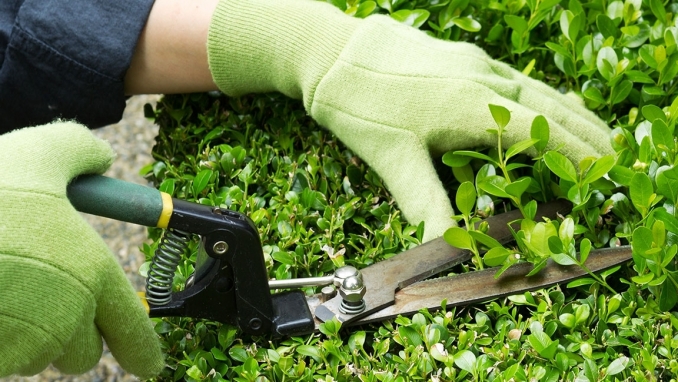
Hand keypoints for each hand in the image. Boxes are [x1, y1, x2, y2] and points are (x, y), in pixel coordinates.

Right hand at [0, 123, 163, 377]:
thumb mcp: (40, 153)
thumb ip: (79, 150)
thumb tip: (102, 158)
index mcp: (95, 274)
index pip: (135, 332)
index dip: (143, 349)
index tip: (148, 363)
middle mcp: (69, 317)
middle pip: (84, 352)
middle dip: (72, 334)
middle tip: (45, 296)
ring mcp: (25, 345)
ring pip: (40, 357)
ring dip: (29, 336)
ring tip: (4, 289)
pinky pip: (3, 360)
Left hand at [207, 0, 613, 240]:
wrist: (331, 52)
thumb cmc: (359, 105)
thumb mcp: (392, 159)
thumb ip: (424, 202)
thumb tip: (443, 247)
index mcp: (474, 108)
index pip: (542, 138)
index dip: (576, 161)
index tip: (602, 180)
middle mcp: (485, 81)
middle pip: (553, 111)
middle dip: (588, 137)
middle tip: (618, 162)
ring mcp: (477, 64)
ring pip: (539, 91)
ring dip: (571, 114)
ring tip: (597, 134)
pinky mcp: (464, 57)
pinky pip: (518, 79)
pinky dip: (543, 97)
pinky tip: (544, 105)